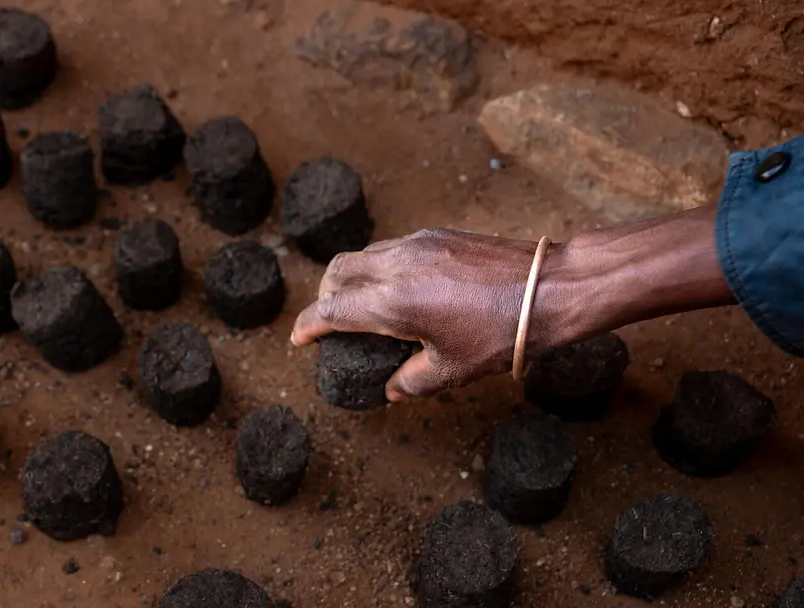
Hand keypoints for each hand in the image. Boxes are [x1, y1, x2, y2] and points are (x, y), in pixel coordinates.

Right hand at [291, 228, 581, 401]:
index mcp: (393, 303)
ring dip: (352, 279)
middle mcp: (396, 266)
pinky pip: (391, 247)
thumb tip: (391, 389)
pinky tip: (402, 288)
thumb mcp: (452, 370)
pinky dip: (380, 267)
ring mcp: (417, 244)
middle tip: (331, 322)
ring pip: (363, 255)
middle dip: (325, 297)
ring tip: (366, 305)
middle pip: (336, 272)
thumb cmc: (503, 333)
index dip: (308, 326)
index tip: (299, 340)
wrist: (549, 289)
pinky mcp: (437, 235)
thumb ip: (411, 382)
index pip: (331, 310)